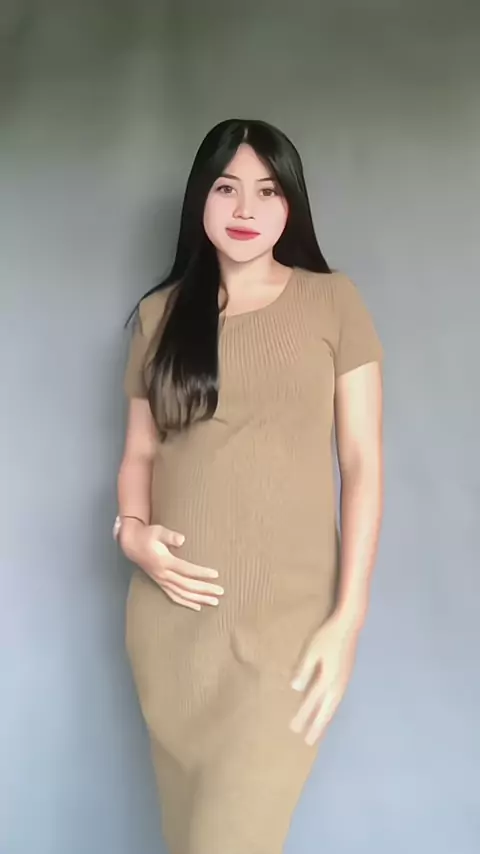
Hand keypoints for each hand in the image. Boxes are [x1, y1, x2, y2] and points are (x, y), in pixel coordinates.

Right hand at [120, 519, 222, 611]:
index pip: (186, 570)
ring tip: (214, 602)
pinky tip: (198, 606)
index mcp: (164, 562)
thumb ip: (170, 536)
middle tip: (221, 591)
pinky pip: (174, 596)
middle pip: (187, 585)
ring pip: (182, 594)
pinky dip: (186, 603)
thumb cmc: (147, 535)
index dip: (201, 573)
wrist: (131, 545)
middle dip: (205, 589)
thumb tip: (182, 540)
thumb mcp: (158, 531)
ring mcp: (161, 581)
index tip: (216, 574)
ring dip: (199, 599)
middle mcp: (163, 574)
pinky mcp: (160, 583)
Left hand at [290, 613, 359, 745]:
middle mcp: (338, 685)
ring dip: (325, 719)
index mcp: (328, 679)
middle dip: (317, 726)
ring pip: (333, 707)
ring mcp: (344, 682)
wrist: (350, 626)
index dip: (303, 716)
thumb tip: (295, 689)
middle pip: (326, 710)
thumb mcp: (312, 650)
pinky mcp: (346, 677)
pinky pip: (337, 700)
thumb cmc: (328, 636)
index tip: (294, 729)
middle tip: (309, 742)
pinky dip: (331, 709)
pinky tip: (327, 711)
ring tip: (318, 731)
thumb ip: (304, 669)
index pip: (312, 702)